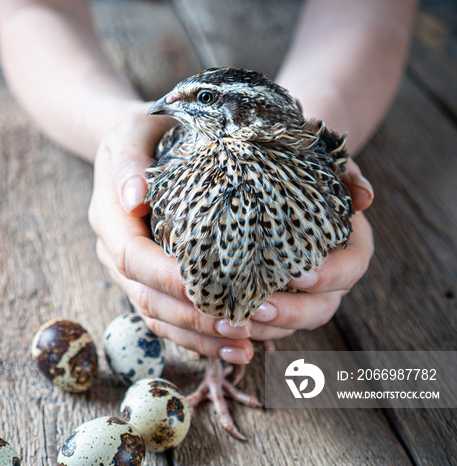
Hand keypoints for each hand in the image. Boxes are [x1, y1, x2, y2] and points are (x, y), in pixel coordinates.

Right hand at [88, 103, 253, 364]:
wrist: (135, 143)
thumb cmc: (144, 131)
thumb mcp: (132, 130)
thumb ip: (128, 159)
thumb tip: (134, 199)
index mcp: (109, 217)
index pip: (133, 258)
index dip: (167, 278)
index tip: (207, 288)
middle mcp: (114, 249)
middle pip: (146, 297)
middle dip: (191, 316)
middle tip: (239, 326)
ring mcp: (130, 269)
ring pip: (156, 315)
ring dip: (197, 336)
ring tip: (243, 346)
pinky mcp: (149, 278)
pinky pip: (166, 316)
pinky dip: (195, 335)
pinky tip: (231, 345)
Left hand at [250, 159, 374, 340]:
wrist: (274, 177)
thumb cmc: (300, 169)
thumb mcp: (324, 164)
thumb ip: (345, 173)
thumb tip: (364, 196)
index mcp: (350, 246)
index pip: (350, 267)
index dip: (329, 276)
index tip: (299, 276)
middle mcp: (330, 278)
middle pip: (321, 307)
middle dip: (291, 312)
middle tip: (258, 307)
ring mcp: (303, 296)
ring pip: (292, 325)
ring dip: (265, 327)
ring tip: (232, 321)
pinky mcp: (276, 302)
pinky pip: (268, 326)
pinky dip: (249, 329)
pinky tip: (222, 323)